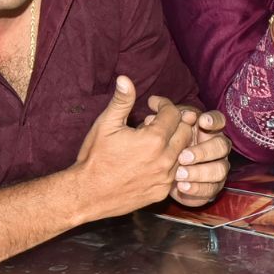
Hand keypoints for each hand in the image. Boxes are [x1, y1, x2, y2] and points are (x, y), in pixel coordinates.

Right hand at [72, 77, 196, 218]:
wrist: (87, 194)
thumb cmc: (95, 158)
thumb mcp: (106, 125)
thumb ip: (122, 101)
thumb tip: (125, 79)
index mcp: (154, 140)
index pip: (173, 113)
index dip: (163, 104)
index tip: (152, 104)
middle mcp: (165, 160)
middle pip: (186, 131)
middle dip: (173, 122)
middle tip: (154, 121)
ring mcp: (165, 178)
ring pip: (184, 153)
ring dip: (173, 142)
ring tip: (152, 141)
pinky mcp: (162, 192)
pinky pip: (176, 172)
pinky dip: (170, 162)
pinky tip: (152, 159)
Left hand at [167, 106, 230, 205]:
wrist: (161, 175)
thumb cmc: (162, 144)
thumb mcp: (160, 128)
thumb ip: (160, 115)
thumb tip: (152, 102)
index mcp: (207, 130)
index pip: (218, 120)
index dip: (213, 120)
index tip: (201, 122)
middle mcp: (215, 147)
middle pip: (221, 146)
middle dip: (204, 150)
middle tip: (183, 156)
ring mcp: (216, 167)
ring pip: (220, 169)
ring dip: (200, 172)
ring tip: (179, 174)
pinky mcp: (211, 187)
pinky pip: (211, 188)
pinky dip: (197, 188)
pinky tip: (182, 186)